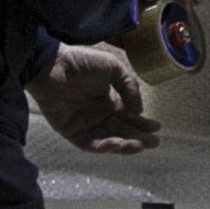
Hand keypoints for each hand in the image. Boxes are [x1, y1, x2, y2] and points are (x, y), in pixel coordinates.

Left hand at [26, 44, 162, 155]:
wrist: (52, 65)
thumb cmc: (81, 62)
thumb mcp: (112, 67)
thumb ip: (129, 86)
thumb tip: (139, 111)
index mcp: (109, 100)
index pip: (129, 116)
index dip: (143, 123)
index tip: (157, 128)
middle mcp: (98, 115)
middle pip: (121, 130)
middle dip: (138, 137)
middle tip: (154, 143)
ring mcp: (85, 124)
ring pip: (108, 140)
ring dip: (124, 144)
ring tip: (139, 145)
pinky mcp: (71, 131)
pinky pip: (90, 143)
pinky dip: (104, 146)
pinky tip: (118, 143)